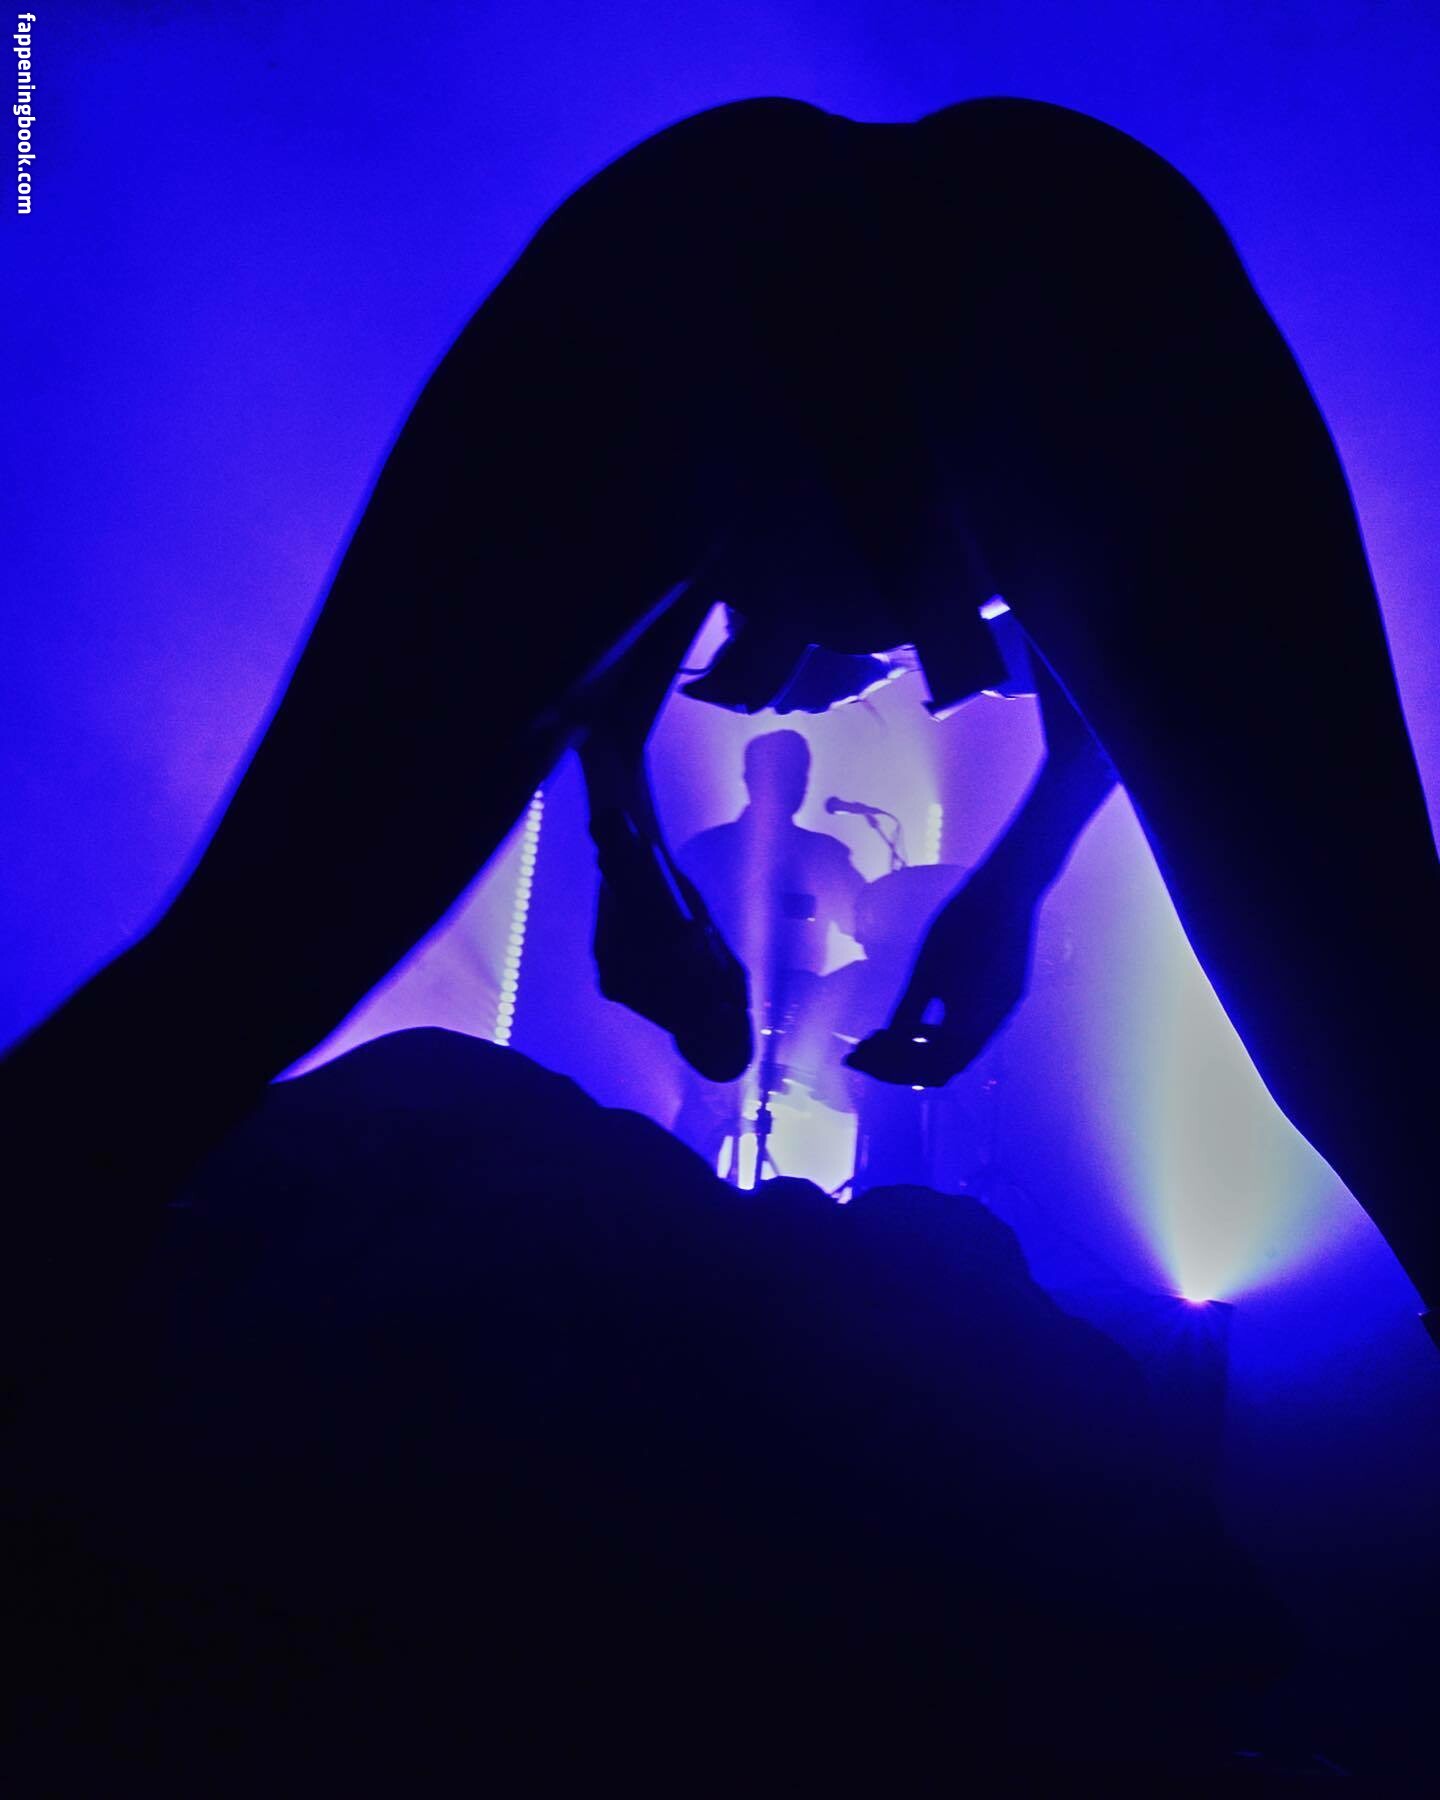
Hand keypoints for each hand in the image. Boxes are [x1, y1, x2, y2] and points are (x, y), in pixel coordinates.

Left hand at [844, 861, 1034, 1086]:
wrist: (1005, 891)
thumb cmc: (960, 927)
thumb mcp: (926, 971)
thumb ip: (908, 1009)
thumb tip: (889, 1038)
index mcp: (972, 1026)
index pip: (929, 1070)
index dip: (891, 1069)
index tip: (859, 1057)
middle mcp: (992, 1028)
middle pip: (943, 1065)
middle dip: (899, 1062)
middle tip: (863, 1051)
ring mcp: (1002, 1012)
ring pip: (957, 1050)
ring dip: (919, 1048)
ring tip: (884, 1036)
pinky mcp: (1006, 996)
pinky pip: (971, 1031)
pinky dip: (941, 1033)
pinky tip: (918, 1022)